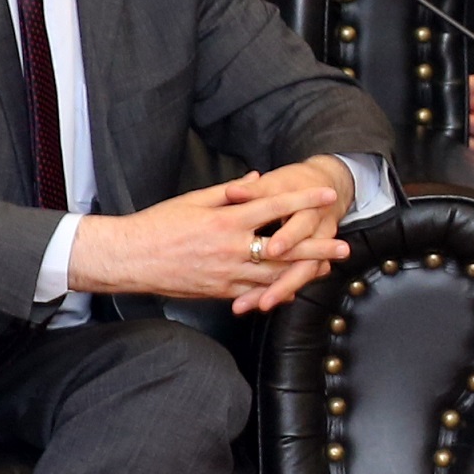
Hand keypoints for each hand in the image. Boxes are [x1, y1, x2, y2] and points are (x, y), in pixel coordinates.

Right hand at [70, 160, 356, 314]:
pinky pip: (255, 294)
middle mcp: (232, 249)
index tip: (327, 194)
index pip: (274, 206)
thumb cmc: (158, 225)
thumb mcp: (194, 200)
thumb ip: (230, 192)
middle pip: (284, 248)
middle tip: (343, 246)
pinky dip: (275, 292)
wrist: (130, 259)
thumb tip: (257, 179)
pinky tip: (293, 290)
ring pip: (274, 275)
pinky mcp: (220, 293)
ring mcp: (228, 274)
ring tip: (327, 268)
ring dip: (303, 272)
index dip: (303, 199)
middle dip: (317, 247)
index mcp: (226, 221)